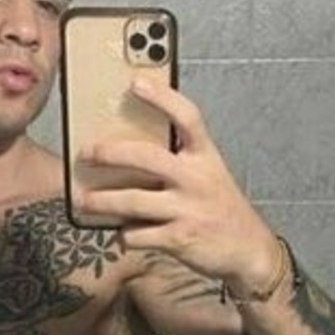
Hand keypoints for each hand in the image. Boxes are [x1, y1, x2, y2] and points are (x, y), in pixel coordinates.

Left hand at [76, 73, 278, 288]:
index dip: (162, 98)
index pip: (187, 118)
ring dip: (101, 201)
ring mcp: (188, 209)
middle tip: (87, 153)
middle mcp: (197, 179)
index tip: (136, 83)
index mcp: (206, 157)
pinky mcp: (180, 238)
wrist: (250, 250)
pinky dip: (125, 235)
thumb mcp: (209, 175)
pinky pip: (138, 234)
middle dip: (110, 153)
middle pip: (146, 157)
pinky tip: (123, 234)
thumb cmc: (220, 208)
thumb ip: (179, 161)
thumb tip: (129, 153)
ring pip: (132, 201)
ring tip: (85, 200)